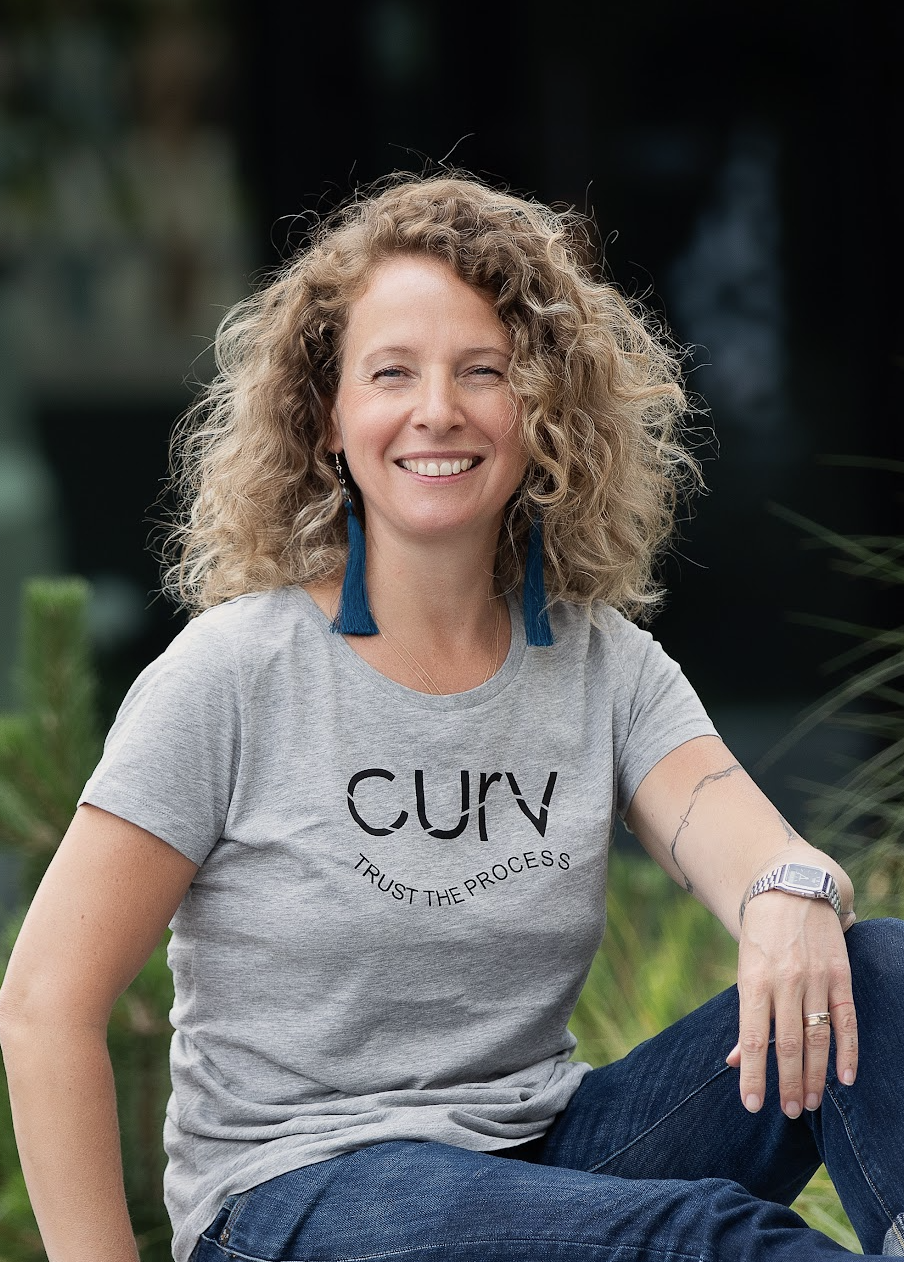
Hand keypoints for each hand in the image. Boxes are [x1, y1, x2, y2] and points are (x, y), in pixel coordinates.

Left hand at [725, 890, 857, 1116]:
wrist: (791, 889)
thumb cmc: (761, 939)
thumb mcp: (744, 972)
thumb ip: (746, 1018)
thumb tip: (736, 1062)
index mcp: (754, 981)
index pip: (753, 1039)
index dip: (754, 1075)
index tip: (752, 1105)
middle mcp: (785, 981)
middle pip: (787, 1044)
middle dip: (788, 1083)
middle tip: (790, 1112)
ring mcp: (815, 977)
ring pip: (817, 1036)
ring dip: (815, 1074)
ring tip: (811, 1103)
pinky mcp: (839, 974)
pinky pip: (846, 1018)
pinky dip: (848, 1050)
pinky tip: (845, 1077)